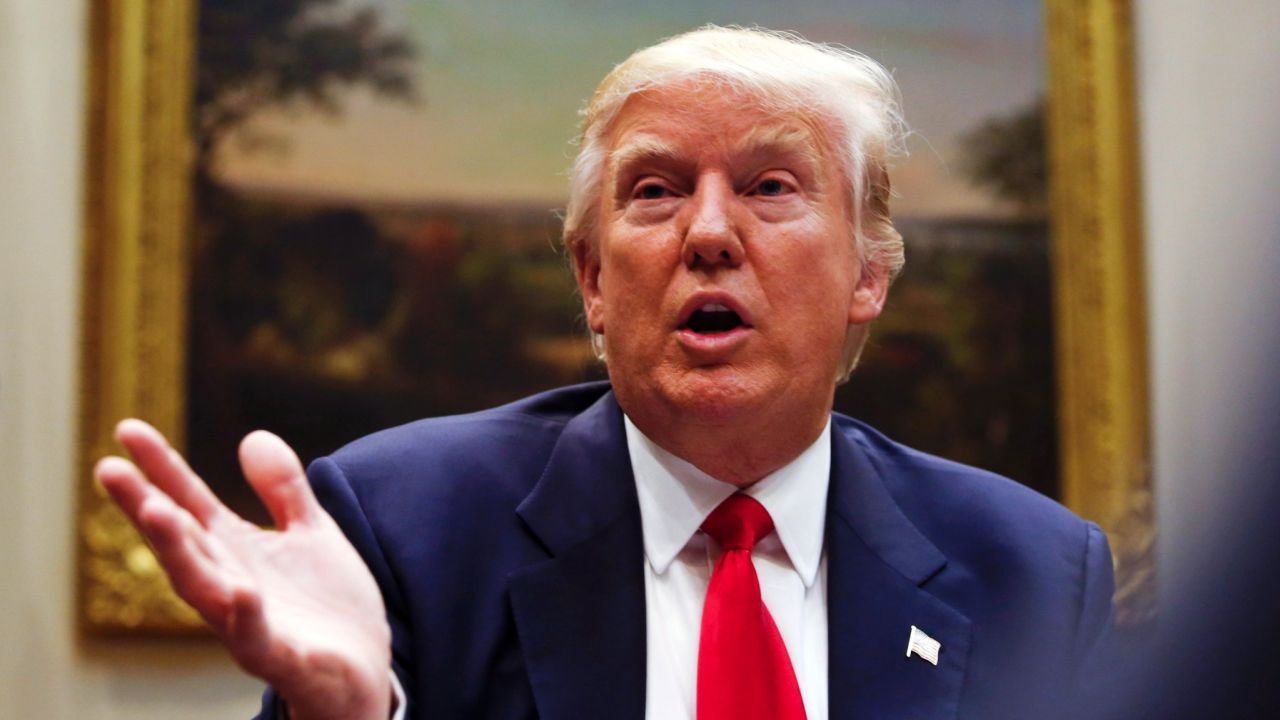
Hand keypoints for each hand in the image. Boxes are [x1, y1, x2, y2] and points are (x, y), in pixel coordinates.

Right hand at [96, 420, 391, 719]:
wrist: (366, 673)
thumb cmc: (327, 606)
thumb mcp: (310, 534)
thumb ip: (284, 491)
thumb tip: (252, 436)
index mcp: (236, 553)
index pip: (189, 504)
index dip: (160, 468)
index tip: (128, 429)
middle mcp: (231, 585)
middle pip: (181, 544)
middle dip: (146, 508)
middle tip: (110, 470)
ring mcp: (252, 624)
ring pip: (205, 589)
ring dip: (179, 553)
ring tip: (158, 511)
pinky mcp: (284, 657)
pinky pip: (259, 639)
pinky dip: (246, 617)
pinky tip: (239, 591)